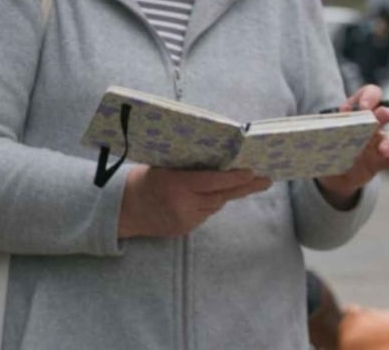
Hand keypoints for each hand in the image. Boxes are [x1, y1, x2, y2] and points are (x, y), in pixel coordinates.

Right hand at [117, 165, 271, 237]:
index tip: (252, 171)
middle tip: (265, 180)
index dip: (234, 177)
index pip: (212, 181)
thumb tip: (215, 158)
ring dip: (227, 194)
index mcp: (176, 184)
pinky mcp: (184, 229)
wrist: (122, 209)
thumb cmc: (141, 180)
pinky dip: (210, 204)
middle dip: (244, 187)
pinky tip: (212, 196)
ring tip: (243, 183)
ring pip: (215, 206)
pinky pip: (205, 214)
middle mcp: (183, 204)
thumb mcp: (162, 166)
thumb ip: (186, 166)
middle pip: (221, 196)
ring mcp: (185, 220)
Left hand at [316, 84, 388, 207]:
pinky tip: (387, 160)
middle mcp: (371, 126)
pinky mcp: (380, 162)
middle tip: (381, 116)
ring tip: (381, 150)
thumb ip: (323, 125)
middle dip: (384, 114)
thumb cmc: (328, 145)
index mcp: (357, 113)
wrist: (331, 171)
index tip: (363, 107)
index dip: (369, 96)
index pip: (369, 95)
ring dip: (388, 142)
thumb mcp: (323, 132)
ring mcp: (378, 144)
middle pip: (384, 114)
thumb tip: (315, 123)